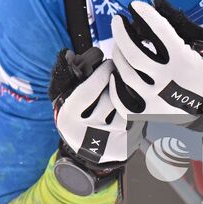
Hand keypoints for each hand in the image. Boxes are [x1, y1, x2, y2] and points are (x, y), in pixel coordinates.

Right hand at [50, 47, 141, 191]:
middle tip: (119, 74)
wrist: (86, 148)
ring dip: (127, 98)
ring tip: (123, 93)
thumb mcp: (67, 97)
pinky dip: (135, 111)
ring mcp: (104, 144)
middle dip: (116, 84)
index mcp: (68, 119)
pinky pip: (135, 122)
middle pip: (109, 99)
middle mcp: (84, 135)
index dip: (100, 74)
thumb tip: (69, 54)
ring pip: (124, 110)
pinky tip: (131, 107)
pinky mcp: (121, 149)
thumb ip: (69, 76)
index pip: (87, 92)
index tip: (110, 63)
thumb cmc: (78, 113)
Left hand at [107, 0, 202, 136]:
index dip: (145, 15)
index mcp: (184, 61)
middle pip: (134, 54)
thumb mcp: (201, 42)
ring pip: (126, 74)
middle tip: (117, 20)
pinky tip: (115, 73)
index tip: (135, 6)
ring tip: (118, 44)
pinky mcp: (149, 113)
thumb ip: (178, 23)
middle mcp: (168, 81)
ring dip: (118, 54)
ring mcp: (157, 100)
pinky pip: (122, 101)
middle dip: (121, 33)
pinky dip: (115, 86)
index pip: (159, 32)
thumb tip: (157, 2)